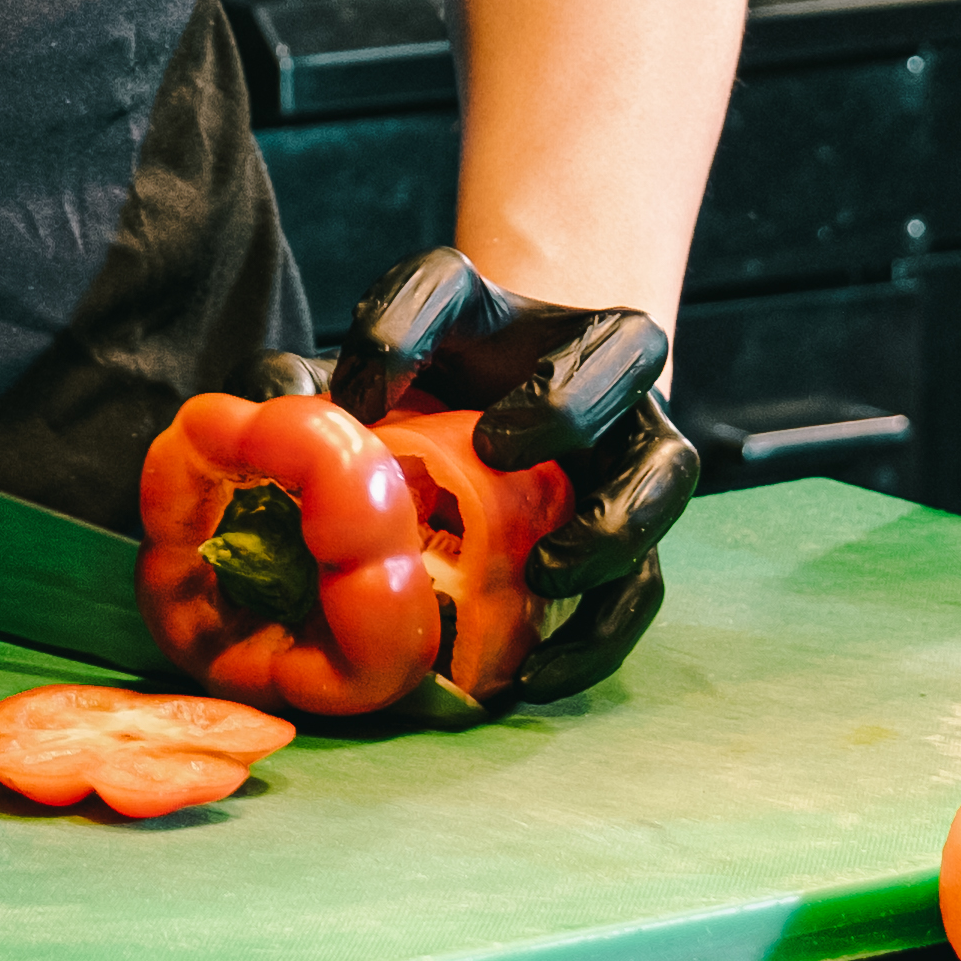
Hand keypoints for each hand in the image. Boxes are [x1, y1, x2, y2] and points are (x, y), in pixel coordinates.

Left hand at [263, 244, 696, 700]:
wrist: (489, 450)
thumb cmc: (421, 414)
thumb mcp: (360, 396)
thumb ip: (314, 380)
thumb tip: (296, 405)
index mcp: (486, 304)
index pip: (453, 286)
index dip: (407, 325)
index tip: (366, 395)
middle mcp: (597, 369)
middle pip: (629, 348)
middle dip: (567, 400)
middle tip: (498, 449)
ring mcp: (633, 451)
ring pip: (664, 472)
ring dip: (612, 522)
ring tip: (544, 573)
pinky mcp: (638, 542)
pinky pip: (643, 588)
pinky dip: (597, 636)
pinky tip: (534, 674)